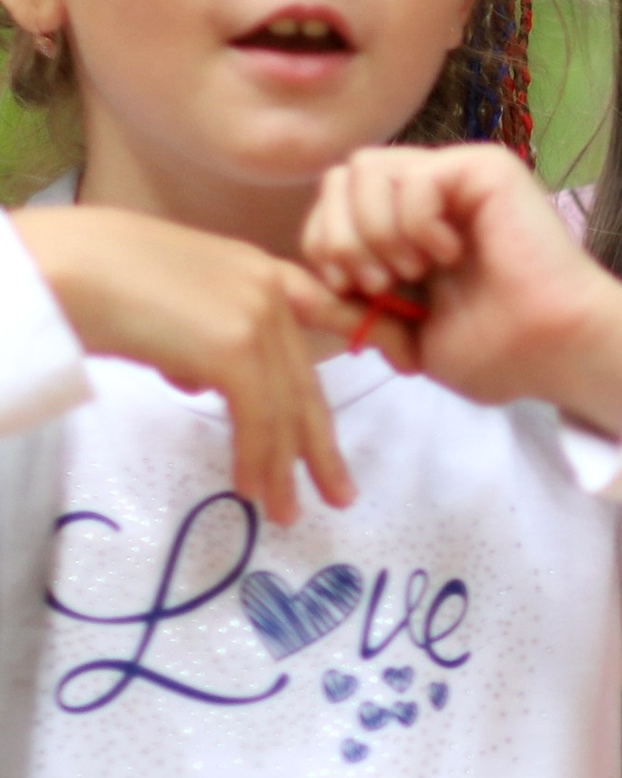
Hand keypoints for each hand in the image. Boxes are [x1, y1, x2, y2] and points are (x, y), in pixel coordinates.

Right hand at [16, 203, 358, 522]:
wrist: (57, 266)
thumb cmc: (88, 278)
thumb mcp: (164, 303)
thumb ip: (198, 338)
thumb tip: (202, 382)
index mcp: (255, 269)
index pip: (328, 307)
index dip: (372, 334)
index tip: (409, 363)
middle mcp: (267, 289)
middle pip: (303, 381)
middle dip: (319, 444)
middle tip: (339, 492)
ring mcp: (255, 317)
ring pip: (284, 409)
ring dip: (283, 468)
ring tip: (286, 512)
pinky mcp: (235, 349)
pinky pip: (259, 419)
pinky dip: (257, 460)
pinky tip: (253, 490)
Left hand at [302, 143, 621, 438]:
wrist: (559, 352)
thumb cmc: (501, 351)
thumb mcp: (403, 336)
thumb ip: (346, 308)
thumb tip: (281, 284)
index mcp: (410, 227)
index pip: (332, 204)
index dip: (326, 246)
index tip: (359, 293)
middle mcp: (432, 193)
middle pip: (340, 177)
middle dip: (339, 236)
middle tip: (379, 284)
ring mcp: (458, 176)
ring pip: (365, 169)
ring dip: (374, 231)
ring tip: (413, 271)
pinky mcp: (485, 169)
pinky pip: (413, 177)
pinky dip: (416, 223)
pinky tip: (447, 255)